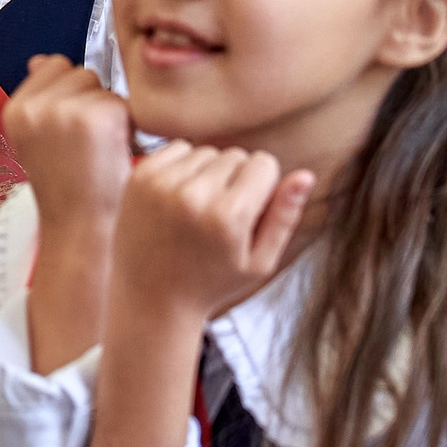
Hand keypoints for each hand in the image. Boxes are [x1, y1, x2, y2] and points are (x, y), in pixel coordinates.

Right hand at [3, 54, 133, 239]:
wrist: (81, 230)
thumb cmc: (67, 192)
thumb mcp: (39, 141)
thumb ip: (40, 98)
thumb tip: (39, 60)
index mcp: (16, 110)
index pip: (53, 66)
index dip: (70, 95)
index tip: (71, 130)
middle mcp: (34, 107)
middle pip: (81, 73)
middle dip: (91, 102)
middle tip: (88, 145)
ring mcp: (64, 110)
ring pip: (104, 87)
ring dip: (110, 114)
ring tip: (100, 151)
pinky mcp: (97, 116)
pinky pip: (124, 104)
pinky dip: (127, 129)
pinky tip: (113, 156)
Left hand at [111, 142, 313, 327]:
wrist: (151, 298)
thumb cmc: (211, 283)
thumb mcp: (259, 261)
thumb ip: (284, 217)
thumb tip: (306, 175)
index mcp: (228, 218)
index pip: (264, 163)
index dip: (263, 185)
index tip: (251, 209)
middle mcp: (194, 196)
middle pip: (236, 155)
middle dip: (237, 178)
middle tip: (223, 214)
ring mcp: (162, 184)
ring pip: (207, 151)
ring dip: (210, 172)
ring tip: (200, 209)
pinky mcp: (140, 177)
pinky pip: (177, 149)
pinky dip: (183, 166)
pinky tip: (180, 198)